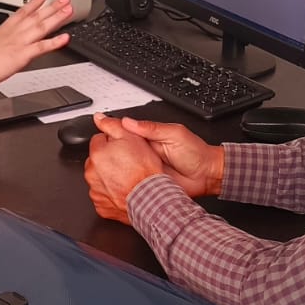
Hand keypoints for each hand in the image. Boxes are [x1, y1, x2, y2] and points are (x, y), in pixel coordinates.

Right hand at [0, 0, 74, 86]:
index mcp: (1, 31)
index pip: (21, 14)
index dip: (33, 5)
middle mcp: (13, 34)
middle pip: (36, 17)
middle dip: (52, 8)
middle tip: (65, 0)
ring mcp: (19, 43)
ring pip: (42, 27)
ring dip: (57, 18)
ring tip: (69, 11)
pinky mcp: (22, 55)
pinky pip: (42, 47)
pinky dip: (55, 43)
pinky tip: (66, 38)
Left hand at [84, 118, 167, 223]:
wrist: (152, 198)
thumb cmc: (145, 171)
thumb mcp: (132, 138)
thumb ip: (112, 125)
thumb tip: (99, 118)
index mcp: (97, 154)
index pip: (98, 140)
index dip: (113, 142)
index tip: (123, 148)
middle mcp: (92, 173)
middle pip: (97, 159)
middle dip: (109, 159)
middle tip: (127, 163)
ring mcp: (95, 191)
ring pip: (99, 178)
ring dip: (110, 177)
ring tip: (128, 177)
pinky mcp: (101, 205)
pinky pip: (104, 196)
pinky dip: (112, 193)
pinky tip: (124, 190)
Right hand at [102, 114, 223, 197]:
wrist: (207, 176)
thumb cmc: (195, 153)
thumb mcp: (175, 134)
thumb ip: (152, 128)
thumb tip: (129, 122)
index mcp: (149, 138)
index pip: (125, 131)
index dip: (111, 127)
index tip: (98, 123)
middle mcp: (143, 153)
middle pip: (119, 149)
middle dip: (108, 149)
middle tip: (98, 149)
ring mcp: (144, 168)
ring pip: (122, 167)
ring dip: (114, 167)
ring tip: (103, 165)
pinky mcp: (147, 182)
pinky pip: (131, 182)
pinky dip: (123, 182)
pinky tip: (117, 182)